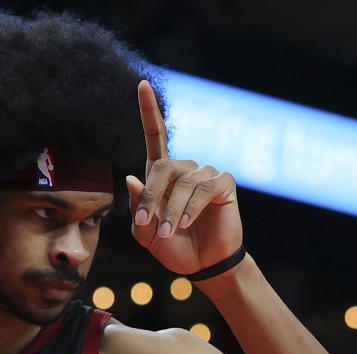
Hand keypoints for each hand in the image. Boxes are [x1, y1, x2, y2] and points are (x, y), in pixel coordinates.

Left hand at [128, 80, 242, 274]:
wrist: (203, 265)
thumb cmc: (174, 248)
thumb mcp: (146, 233)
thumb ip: (138, 208)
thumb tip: (132, 178)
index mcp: (163, 176)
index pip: (156, 137)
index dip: (149, 111)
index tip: (141, 84)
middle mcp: (185, 169)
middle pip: (162, 166)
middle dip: (151, 196)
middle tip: (147, 223)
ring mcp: (206, 174)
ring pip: (182, 182)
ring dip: (171, 210)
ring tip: (169, 232)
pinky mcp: (224, 184)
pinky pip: (203, 188)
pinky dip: (191, 207)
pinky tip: (186, 223)